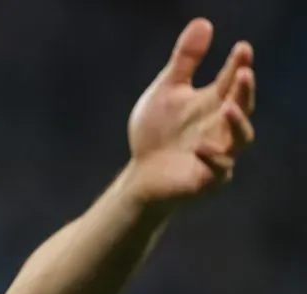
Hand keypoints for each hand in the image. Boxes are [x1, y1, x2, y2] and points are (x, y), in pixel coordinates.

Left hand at [127, 18, 255, 203]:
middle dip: (244, 91)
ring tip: (229, 107)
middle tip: (243, 73)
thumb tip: (203, 23)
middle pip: (242, 106)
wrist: (141, 174)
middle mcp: (222, 126)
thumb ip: (184, 61)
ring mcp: (219, 153)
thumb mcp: (167, 91)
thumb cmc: (157, 133)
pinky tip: (201, 148)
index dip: (239, 65)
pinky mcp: (208, 179)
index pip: (232, 81)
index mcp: (214, 103)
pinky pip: (220, 171)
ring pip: (240, 138)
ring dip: (238, 123)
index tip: (241, 48)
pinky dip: (214, 159)